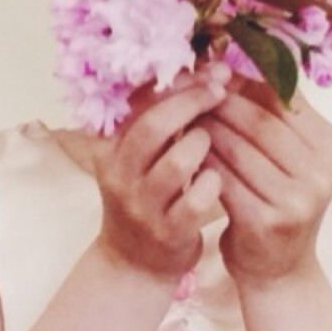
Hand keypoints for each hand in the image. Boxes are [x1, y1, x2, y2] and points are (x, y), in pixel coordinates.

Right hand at [91, 67, 229, 282]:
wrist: (135, 262)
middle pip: (152, 126)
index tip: (212, 70)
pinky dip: (213, 183)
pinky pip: (195, 202)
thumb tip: (208, 68)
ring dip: (202, 143)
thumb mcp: (141, 154)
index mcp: (110, 145)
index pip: (138, 100)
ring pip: (176, 163)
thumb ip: (162, 116)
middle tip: (221, 91)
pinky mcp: (166, 233)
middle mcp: (119, 173)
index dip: (177, 80)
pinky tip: (218, 178)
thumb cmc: (148, 192)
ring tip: (212, 139)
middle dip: (192, 102)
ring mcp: (142, 206)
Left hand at [202, 79, 331, 287]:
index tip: (215, 71)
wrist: (279, 272)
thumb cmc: (278, 202)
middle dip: (222, 104)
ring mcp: (297, 201)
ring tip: (184, 116)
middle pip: (261, 123)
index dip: (247, 83)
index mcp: (329, 150)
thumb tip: (235, 61)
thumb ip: (272, 117)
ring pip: (238, 149)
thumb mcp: (289, 160)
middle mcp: (321, 174)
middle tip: (192, 90)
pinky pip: (224, 179)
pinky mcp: (267, 223)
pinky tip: (185, 153)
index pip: (284, 102)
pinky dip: (202, 162)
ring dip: (206, 129)